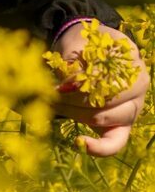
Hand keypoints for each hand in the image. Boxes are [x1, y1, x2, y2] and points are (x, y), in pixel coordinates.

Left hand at [51, 21, 149, 156]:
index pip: (108, 79)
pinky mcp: (123, 126)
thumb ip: (74, 62)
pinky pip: (115, 143)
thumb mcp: (76, 44)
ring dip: (75, 114)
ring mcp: (133, 108)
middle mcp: (139, 85)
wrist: (82, 48)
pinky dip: (97, 147)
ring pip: (103, 118)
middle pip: (106, 100)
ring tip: (54, 105)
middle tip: (52, 95)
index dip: (81, 83)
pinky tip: (79, 142)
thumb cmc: (81, 45)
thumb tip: (68, 86)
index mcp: (131, 61)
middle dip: (74, 100)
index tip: (59, 85)